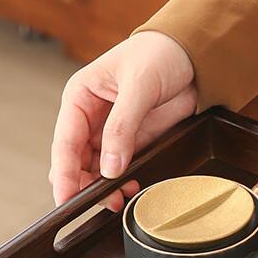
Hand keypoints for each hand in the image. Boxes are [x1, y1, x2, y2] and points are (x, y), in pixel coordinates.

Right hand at [50, 30, 196, 211]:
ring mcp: (112, 132)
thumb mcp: (139, 86)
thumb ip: (122, 126)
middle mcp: (91, 118)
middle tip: (102, 203)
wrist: (193, 55)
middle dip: (86, 185)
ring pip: (98, 171)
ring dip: (106, 188)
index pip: (64, 142)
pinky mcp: (135, 142)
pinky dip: (124, 183)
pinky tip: (132, 189)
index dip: (64, 173)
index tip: (65, 198)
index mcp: (80, 98)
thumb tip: (109, 167)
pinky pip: (122, 169)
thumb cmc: (159, 54)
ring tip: (120, 199)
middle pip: (77, 162)